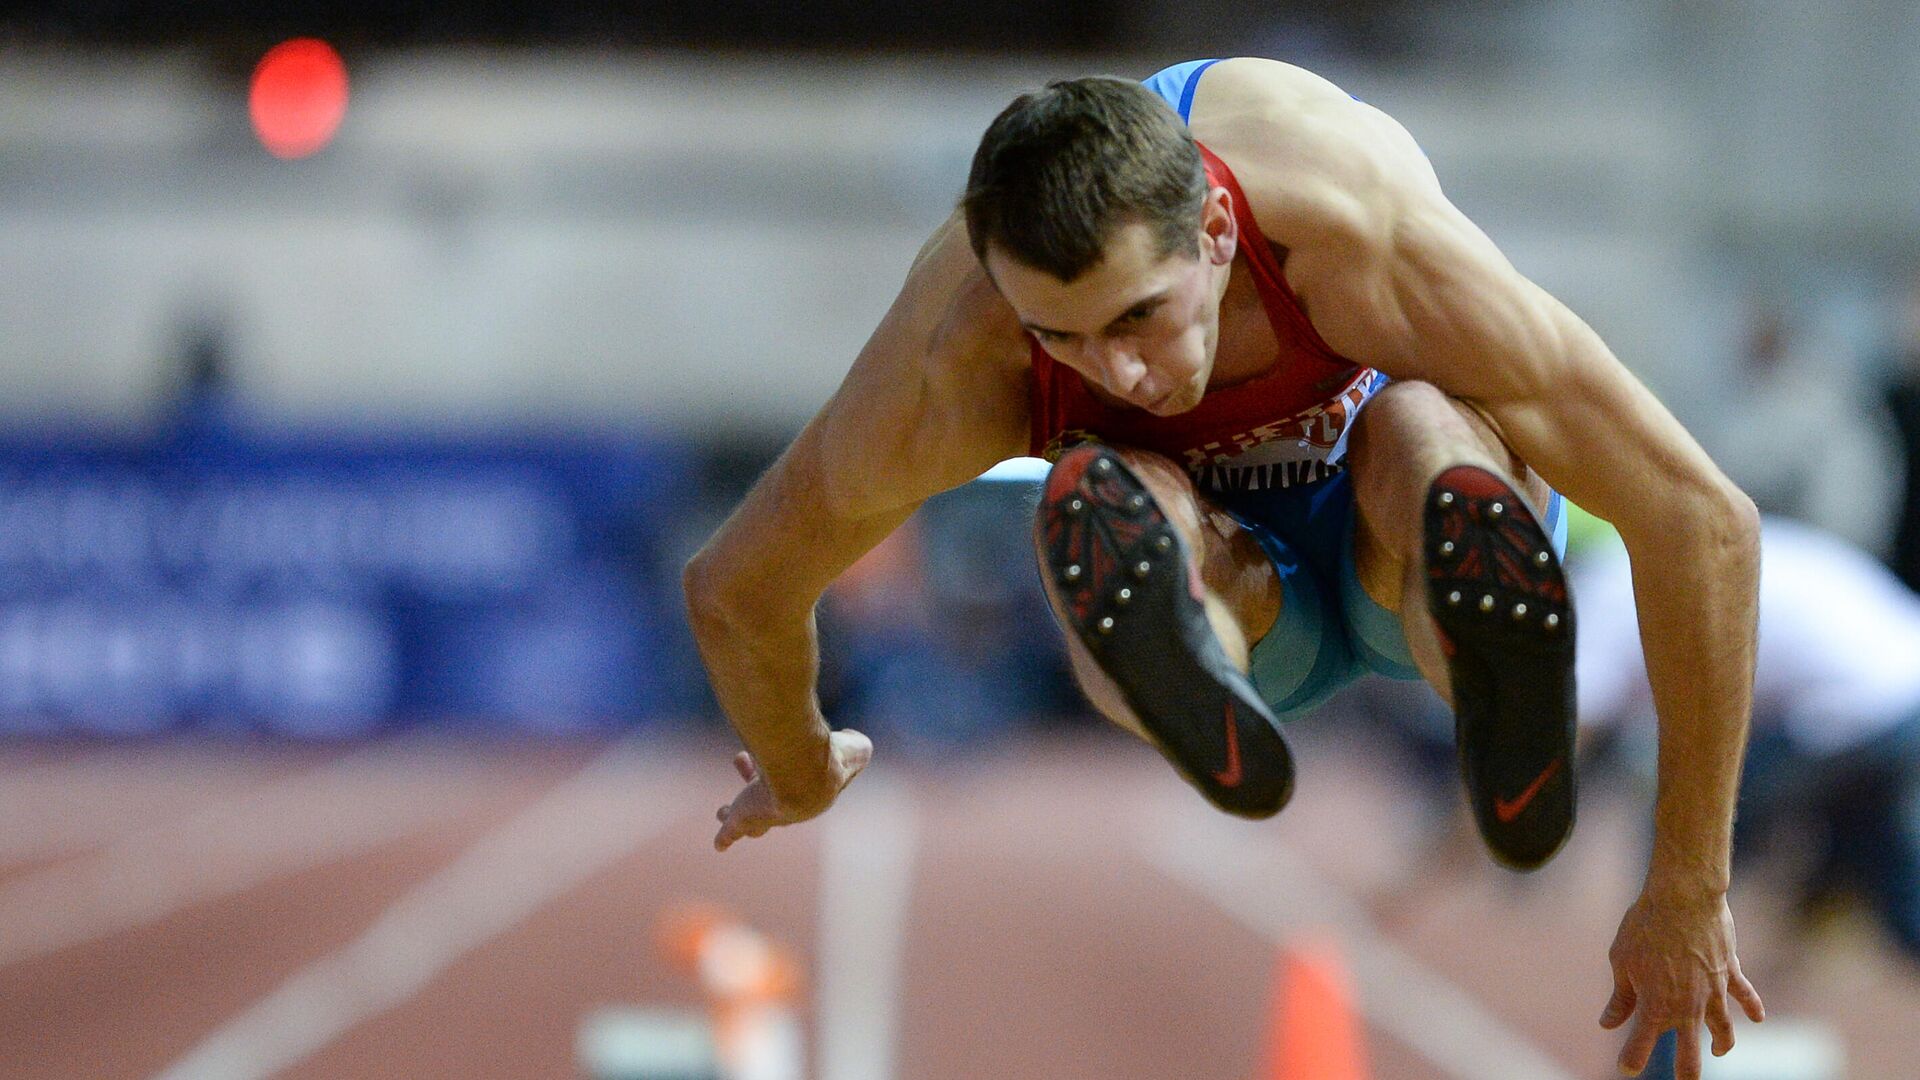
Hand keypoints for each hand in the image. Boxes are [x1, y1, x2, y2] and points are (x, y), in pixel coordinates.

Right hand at [713, 728, 871, 851]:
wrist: (806, 780)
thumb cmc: (830, 762)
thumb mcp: (853, 747)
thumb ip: (855, 742)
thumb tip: (852, 737)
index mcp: (809, 793)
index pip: (798, 785)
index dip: (788, 769)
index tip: (781, 750)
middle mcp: (788, 806)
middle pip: (772, 804)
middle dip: (757, 787)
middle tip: (739, 760)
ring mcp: (764, 814)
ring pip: (749, 820)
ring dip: (735, 815)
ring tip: (722, 812)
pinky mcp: (743, 819)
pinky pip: (731, 833)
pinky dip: (725, 838)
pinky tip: (719, 845)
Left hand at [1599, 887, 1765, 1077]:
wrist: (1684, 898)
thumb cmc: (1644, 927)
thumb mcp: (1622, 961)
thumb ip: (1620, 998)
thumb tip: (1608, 1024)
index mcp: (1655, 1006)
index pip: (1641, 1045)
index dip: (1632, 1059)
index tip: (1626, 1069)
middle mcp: (1686, 1007)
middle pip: (1689, 1052)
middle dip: (1686, 1071)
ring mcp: (1712, 992)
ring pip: (1722, 1030)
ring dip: (1721, 1045)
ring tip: (1717, 1053)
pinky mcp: (1729, 973)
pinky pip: (1745, 996)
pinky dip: (1753, 1007)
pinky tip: (1758, 1018)